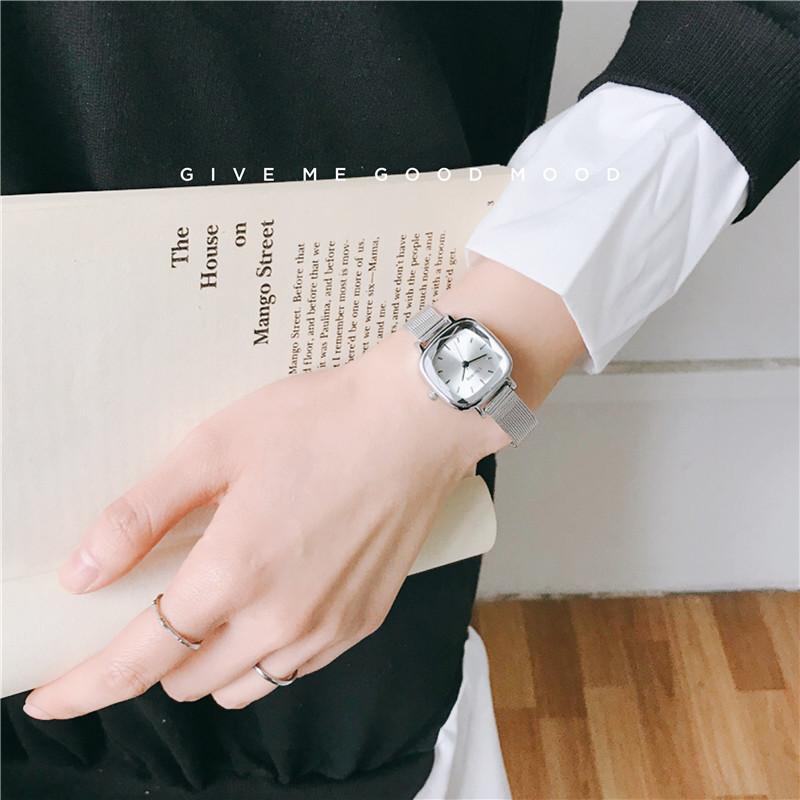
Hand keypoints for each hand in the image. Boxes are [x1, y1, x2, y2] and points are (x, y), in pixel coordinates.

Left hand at [22, 329, 506, 719]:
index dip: (83, 687)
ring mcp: (327, 629)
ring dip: (207, 664)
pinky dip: (261, 655)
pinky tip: (270, 602)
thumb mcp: (213, 448)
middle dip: (151, 660)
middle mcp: (281, 619)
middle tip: (152, 611)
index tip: (50, 698)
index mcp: (235, 573)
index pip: (137, 661)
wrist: (416, 421)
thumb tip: (83, 573)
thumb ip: (141, 515)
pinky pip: (292, 670)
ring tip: (214, 607)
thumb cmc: (319, 422)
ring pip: (240, 687)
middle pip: (185, 681)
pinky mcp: (362, 623)